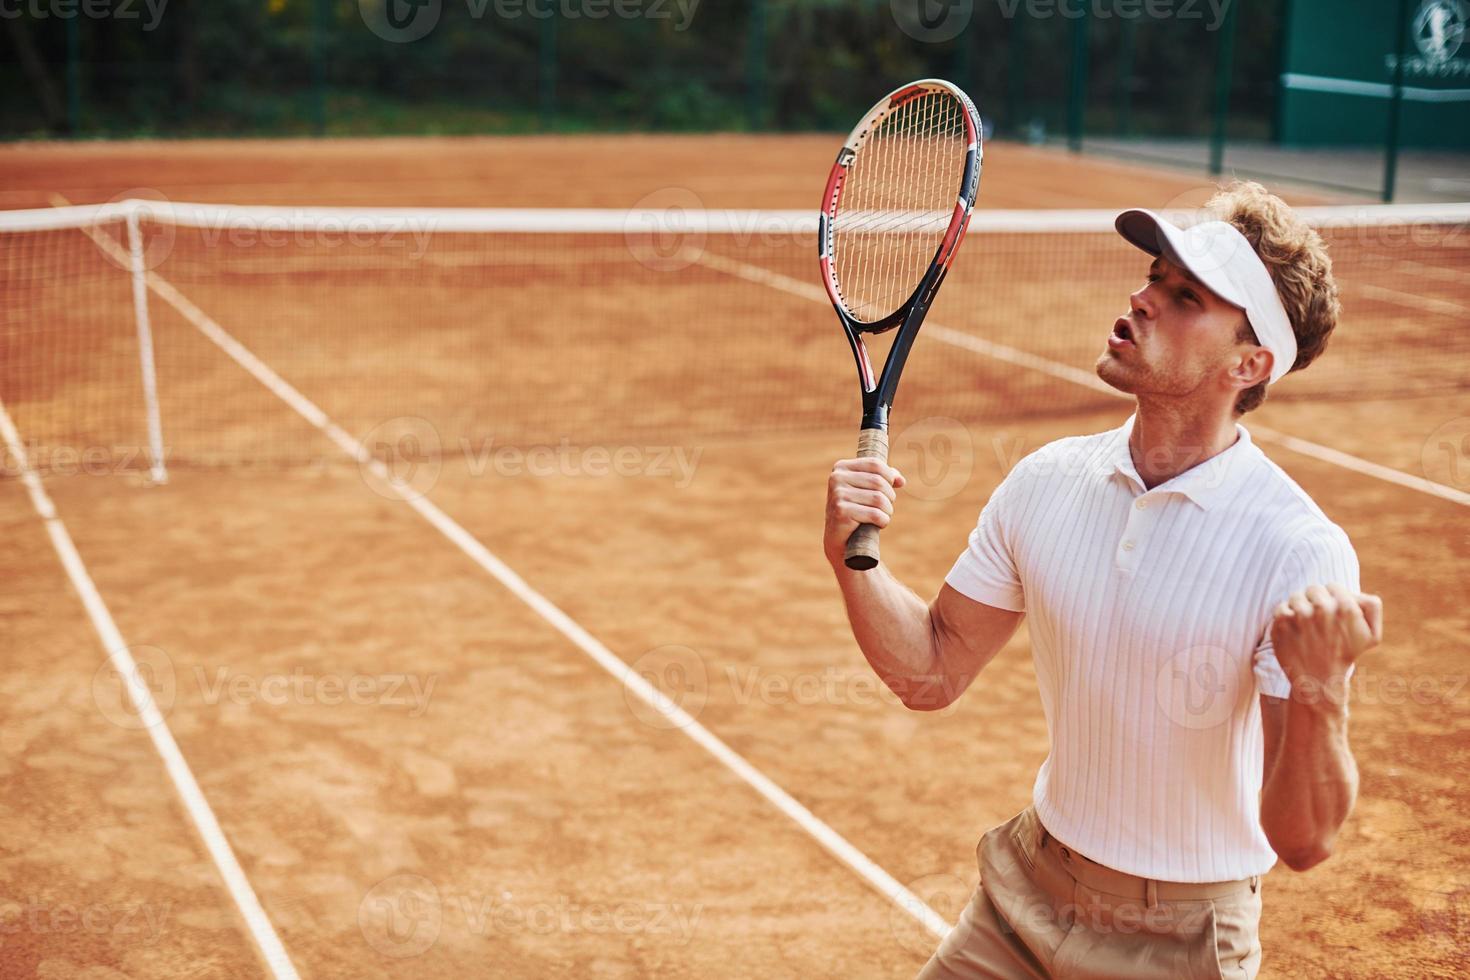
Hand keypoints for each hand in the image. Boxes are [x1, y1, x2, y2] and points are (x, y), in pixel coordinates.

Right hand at [824, 457, 904, 568]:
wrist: (838, 538)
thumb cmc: (856, 510)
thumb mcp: (867, 490)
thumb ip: (884, 479)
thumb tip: (900, 480)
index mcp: (841, 468)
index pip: (875, 464)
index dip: (889, 477)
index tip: (889, 490)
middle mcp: (836, 478)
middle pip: (878, 481)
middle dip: (889, 496)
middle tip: (886, 507)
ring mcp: (837, 495)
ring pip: (878, 498)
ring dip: (887, 510)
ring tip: (883, 516)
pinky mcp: (841, 512)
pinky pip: (874, 514)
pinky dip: (883, 521)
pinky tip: (878, 524)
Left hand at [1270, 584, 1382, 709]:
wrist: (1319, 679)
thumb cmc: (1345, 654)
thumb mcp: (1372, 635)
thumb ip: (1372, 606)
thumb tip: (1355, 591)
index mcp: (1346, 607)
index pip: (1332, 586)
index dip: (1332, 599)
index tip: (1332, 613)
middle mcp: (1323, 609)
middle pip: (1313, 589)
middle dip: (1316, 602)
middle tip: (1318, 621)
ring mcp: (1300, 616)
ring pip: (1296, 596)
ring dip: (1300, 608)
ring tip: (1306, 626)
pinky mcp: (1282, 623)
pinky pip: (1281, 607)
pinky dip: (1285, 617)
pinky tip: (1295, 631)